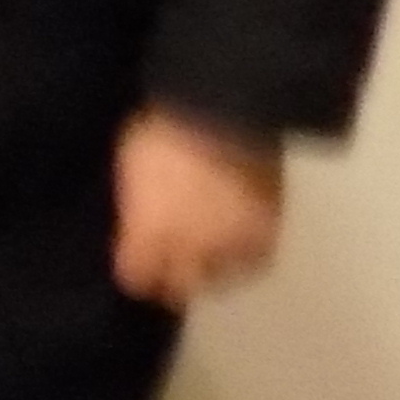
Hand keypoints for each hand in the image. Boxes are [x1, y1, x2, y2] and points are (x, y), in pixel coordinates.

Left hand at [112, 108, 286, 305]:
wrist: (225, 113)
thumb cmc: (166, 129)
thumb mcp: (133, 167)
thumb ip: (136, 205)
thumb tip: (137, 223)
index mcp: (147, 231)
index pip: (136, 277)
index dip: (137, 272)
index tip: (138, 266)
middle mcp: (188, 248)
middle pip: (180, 286)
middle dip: (174, 280)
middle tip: (174, 268)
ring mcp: (229, 244)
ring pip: (219, 279)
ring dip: (211, 270)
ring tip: (209, 256)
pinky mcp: (265, 235)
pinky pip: (253, 262)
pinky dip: (245, 258)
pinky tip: (238, 247)